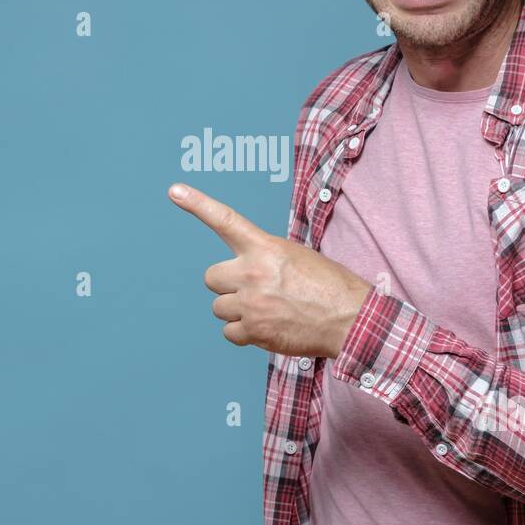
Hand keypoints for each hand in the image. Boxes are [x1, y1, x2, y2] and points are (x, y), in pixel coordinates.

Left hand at [168, 182, 372, 357]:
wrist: (350, 318)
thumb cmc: (329, 286)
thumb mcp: (296, 256)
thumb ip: (264, 259)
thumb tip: (244, 274)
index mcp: (265, 247)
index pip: (224, 220)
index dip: (197, 204)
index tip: (175, 191)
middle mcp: (252, 273)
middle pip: (211, 277)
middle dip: (227, 285)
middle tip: (253, 290)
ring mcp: (251, 303)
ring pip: (219, 308)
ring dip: (237, 310)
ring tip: (267, 310)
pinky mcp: (254, 331)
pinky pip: (229, 333)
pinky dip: (244, 333)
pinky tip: (268, 327)